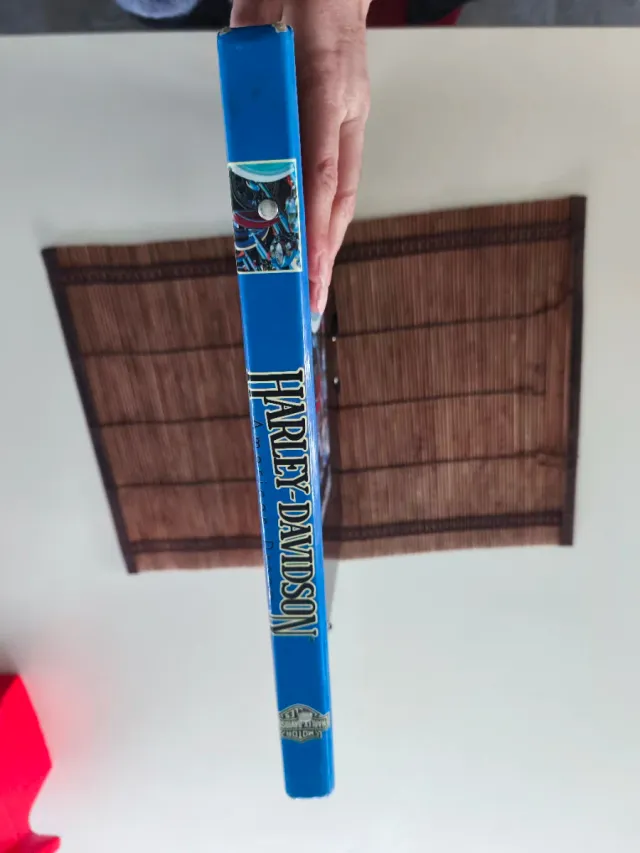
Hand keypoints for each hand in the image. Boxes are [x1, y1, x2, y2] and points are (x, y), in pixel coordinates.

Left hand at [231, 0, 370, 315]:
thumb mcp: (262, 13)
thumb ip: (249, 52)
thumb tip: (236, 92)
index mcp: (328, 85)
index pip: (321, 168)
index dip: (314, 221)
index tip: (305, 265)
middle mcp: (347, 109)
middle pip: (340, 195)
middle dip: (327, 252)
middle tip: (314, 299)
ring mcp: (353, 117)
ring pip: (344, 193)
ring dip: (330, 243)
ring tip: (316, 287)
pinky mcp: (349, 121)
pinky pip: (340, 179)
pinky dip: (328, 217)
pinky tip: (316, 245)